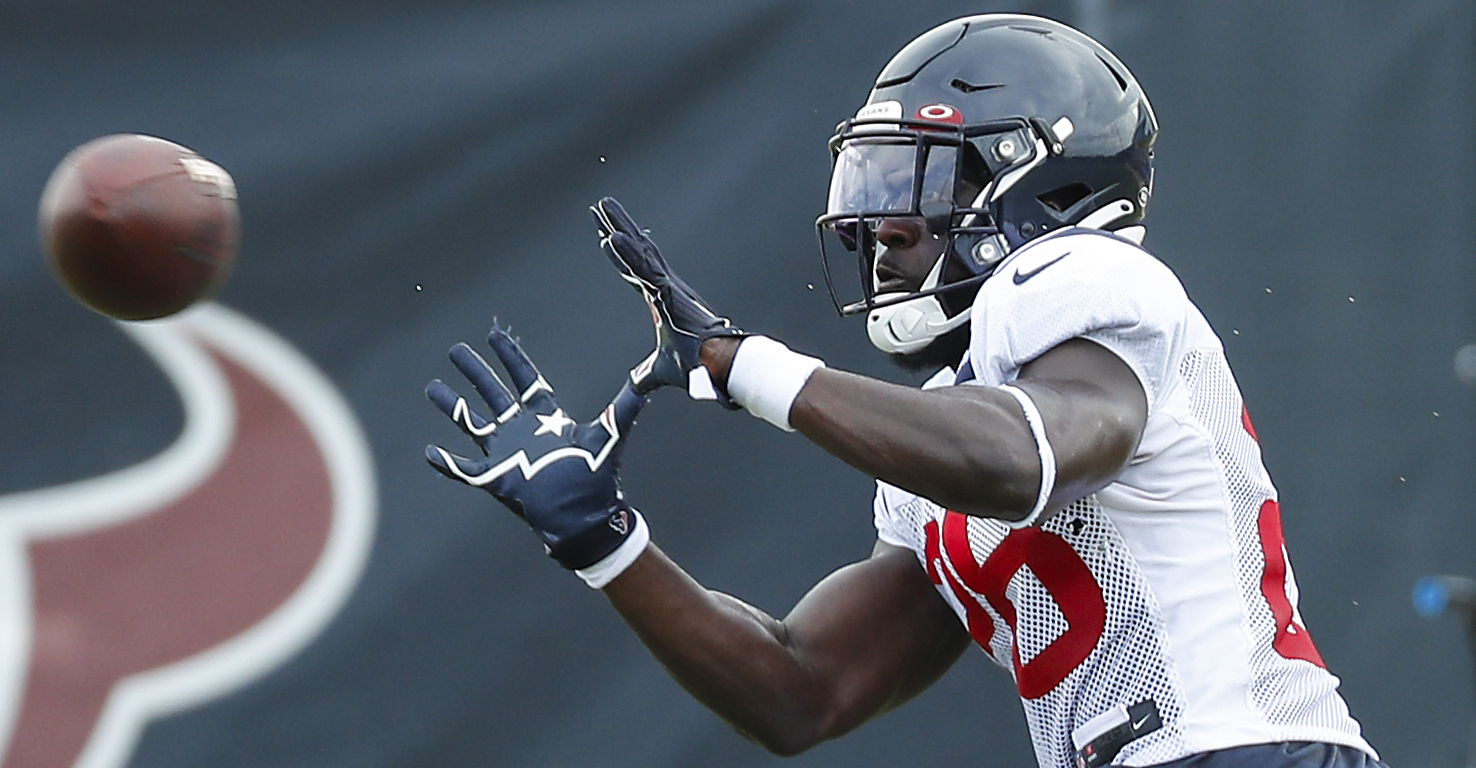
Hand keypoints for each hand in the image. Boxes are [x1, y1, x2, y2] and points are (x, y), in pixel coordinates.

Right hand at [425, 327, 644, 569]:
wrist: (583, 516)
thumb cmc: (596, 476)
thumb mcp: (611, 432)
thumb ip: (627, 404)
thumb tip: (649, 377)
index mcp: (545, 417)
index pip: (524, 379)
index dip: (509, 357)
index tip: (493, 334)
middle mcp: (522, 430)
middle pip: (492, 393)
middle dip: (474, 371)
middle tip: (455, 350)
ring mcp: (506, 453)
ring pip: (471, 422)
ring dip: (452, 406)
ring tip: (432, 387)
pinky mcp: (495, 479)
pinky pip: (465, 469)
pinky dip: (447, 462)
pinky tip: (429, 452)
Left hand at [592, 197, 745, 405]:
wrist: (720, 367)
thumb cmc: (699, 365)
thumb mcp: (660, 371)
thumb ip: (645, 377)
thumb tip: (635, 387)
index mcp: (661, 300)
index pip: (635, 271)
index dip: (620, 254)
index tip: (607, 234)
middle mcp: (664, 287)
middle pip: (636, 250)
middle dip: (617, 226)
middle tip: (600, 206)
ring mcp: (666, 286)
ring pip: (638, 251)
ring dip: (619, 228)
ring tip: (601, 207)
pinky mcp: (668, 292)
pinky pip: (643, 268)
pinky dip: (627, 253)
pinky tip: (612, 238)